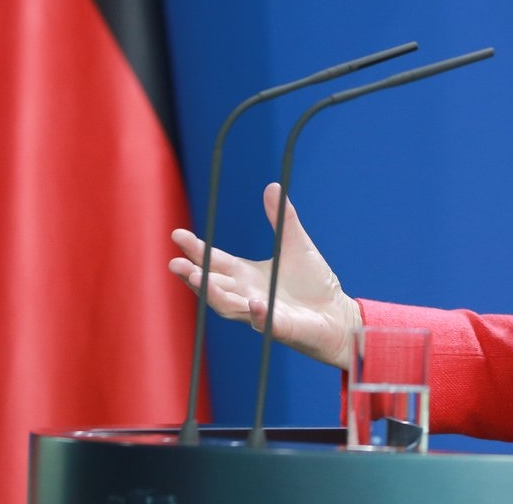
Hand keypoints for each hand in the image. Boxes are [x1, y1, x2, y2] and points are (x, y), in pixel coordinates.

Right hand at [169, 182, 360, 369]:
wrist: (337, 314)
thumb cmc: (313, 282)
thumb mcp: (296, 244)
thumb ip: (282, 219)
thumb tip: (272, 186)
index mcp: (246, 275)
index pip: (214, 261)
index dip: (196, 249)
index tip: (177, 235)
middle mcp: (246, 294)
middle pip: (212, 285)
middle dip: (193, 275)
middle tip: (175, 263)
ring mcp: (260, 312)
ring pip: (228, 306)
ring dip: (212, 293)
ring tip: (197, 278)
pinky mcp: (280, 327)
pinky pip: (265, 321)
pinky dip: (258, 313)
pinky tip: (255, 302)